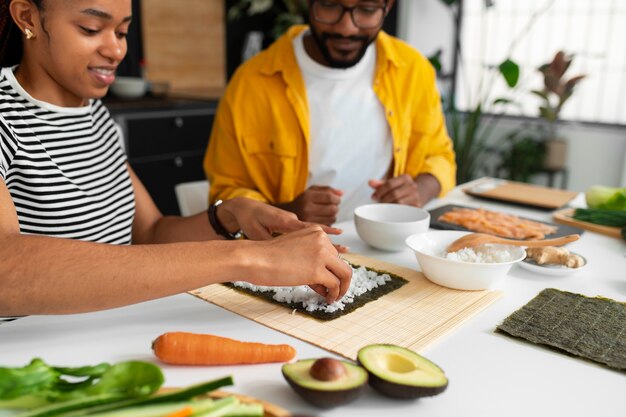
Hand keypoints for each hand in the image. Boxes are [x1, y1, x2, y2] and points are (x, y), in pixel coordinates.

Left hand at [218, 198, 345, 249]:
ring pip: (314, 232)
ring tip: (344, 249)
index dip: (326, 234)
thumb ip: (271, 244)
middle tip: (347, 250)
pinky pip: (308, 231)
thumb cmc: (249, 220)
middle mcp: (293, 219)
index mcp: (285, 221)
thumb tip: (285, 254)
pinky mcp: (291, 223)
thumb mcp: (257, 234)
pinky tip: (330, 240)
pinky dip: (319, 237)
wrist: (244, 207)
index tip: (340, 239)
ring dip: (327, 241)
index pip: (310, 228)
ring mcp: (293, 221)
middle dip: (331, 242)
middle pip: (317, 232)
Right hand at [248, 226, 352, 303]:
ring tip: (333, 297)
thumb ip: (311, 257)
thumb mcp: (295, 249)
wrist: (255, 259)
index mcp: (316, 231)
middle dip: (339, 279)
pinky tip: (327, 299)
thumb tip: (324, 278)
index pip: (333, 253)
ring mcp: (321, 254)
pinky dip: (334, 294)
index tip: (328, 280)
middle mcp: (322, 239)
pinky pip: (335, 284)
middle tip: (334, 291)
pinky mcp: (317, 270)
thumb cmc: (267, 256)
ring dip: (340, 288)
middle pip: (341, 263)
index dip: (332, 269)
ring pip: (344, 273)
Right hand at [275, 186, 342, 225]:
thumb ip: (327, 189)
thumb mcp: (312, 190)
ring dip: (333, 215)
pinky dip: (329, 222)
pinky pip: (328, 226)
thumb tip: (341, 193)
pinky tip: (323, 218)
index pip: (329, 197)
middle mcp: (307, 208)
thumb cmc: (304, 200)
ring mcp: (308, 220)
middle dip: (336, 207)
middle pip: (332, 209)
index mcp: (308, 197)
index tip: (337, 200)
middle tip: (333, 206)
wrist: (289, 213)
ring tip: (327, 212)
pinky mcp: (311, 228)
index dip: (337, 199)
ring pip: (332, 219)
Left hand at [369, 174, 440, 206]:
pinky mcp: (418, 207)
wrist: (418, 194)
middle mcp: (412, 186)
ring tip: (385, 208)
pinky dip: (396, 212)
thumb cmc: (401, 189)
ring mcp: (416, 197)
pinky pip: (404, 211)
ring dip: (389, 207)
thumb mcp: (391, 184)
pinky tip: (392, 213)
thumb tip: (370, 182)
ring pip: (399, 203)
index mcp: (405, 178)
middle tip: (379, 204)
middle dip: (384, 200)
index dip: (380, 191)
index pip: (389, 184)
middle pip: (394, 194)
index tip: (374, 197)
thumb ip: (380, 184)